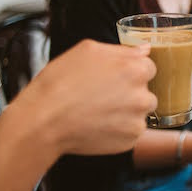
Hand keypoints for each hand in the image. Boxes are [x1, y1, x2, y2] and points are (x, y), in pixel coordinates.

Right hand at [14, 39, 156, 155]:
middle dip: (129, 93)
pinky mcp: (130, 141)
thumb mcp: (88, 51)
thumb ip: (122, 50)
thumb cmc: (61, 82)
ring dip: (126, 112)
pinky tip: (98, 125)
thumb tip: (145, 49)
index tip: (112, 78)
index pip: (148, 67)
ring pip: (139, 113)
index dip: (129, 71)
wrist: (43, 121)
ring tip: (99, 111)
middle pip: (145, 91)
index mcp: (135, 70)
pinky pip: (131, 132)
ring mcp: (137, 121)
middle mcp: (142, 96)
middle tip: (102, 95)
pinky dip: (119, 130)